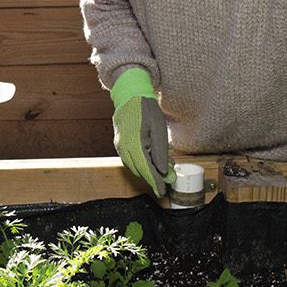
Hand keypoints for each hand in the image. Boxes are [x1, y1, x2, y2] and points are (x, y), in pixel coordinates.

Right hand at [109, 67, 173, 196]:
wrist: (130, 94)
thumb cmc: (146, 108)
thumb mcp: (158, 128)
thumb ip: (159, 151)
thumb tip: (162, 170)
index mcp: (134, 143)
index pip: (146, 169)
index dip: (155, 182)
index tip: (162, 192)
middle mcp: (123, 147)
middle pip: (139, 170)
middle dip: (153, 178)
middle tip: (166, 182)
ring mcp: (120, 145)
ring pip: (134, 166)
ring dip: (148, 170)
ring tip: (163, 170)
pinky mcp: (120, 143)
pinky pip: (131, 159)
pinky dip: (142, 163)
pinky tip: (153, 159)